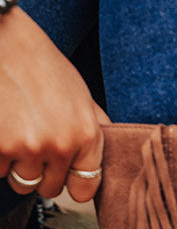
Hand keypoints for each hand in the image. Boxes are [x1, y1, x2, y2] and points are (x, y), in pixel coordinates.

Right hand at [0, 7, 109, 201]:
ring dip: (17, 166)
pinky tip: (2, 128)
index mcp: (86, 135)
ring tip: (17, 133)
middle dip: (41, 172)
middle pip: (50, 188)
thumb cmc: (38, 62)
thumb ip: (94, 126)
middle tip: (34, 143)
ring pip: (22, 182)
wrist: (2, 40)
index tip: (66, 177)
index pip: (85, 186)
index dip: (73, 183)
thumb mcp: (80, 93)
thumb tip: (112, 151)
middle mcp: (61, 146)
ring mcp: (28, 149)